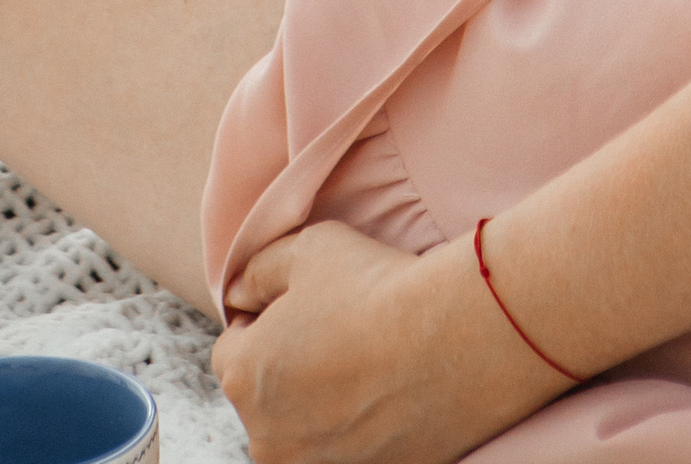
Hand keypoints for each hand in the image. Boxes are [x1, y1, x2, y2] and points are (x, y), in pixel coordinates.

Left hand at [215, 217, 566, 463]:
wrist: (458, 340)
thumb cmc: (377, 288)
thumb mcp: (305, 248)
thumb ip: (256, 272)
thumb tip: (241, 295)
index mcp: (243, 379)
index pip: (231, 352)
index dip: (264, 324)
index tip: (306, 310)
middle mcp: (267, 439)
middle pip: (264, 399)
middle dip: (288, 370)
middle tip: (339, 337)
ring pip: (302, 432)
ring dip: (321, 406)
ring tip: (367, 369)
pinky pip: (345, 452)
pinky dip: (358, 431)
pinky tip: (388, 397)